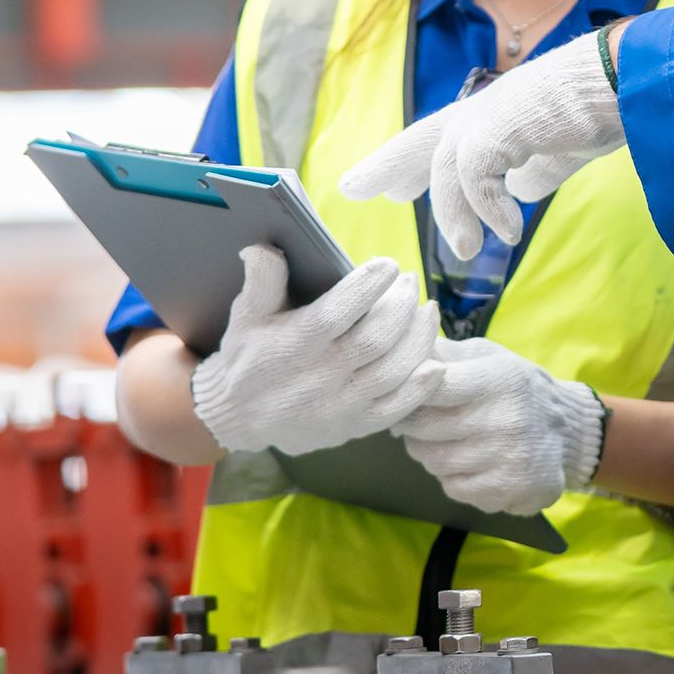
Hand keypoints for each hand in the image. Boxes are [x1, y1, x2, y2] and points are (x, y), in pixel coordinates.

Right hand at [189, 246, 441, 455]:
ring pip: (393, 371)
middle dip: (402, 305)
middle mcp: (320, 377)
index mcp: (294, 345)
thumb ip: (261, 281)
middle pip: (376, 339)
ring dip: (419, 339)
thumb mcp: (245, 316)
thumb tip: (263, 247)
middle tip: (411, 282)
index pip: (337, 312)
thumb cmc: (247, 358)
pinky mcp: (354, 426)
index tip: (388, 265)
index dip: (368, 286)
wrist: (238, 419)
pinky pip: (397, 410)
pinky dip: (421, 388)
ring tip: (427, 311)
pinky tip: (435, 363)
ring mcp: (340, 405)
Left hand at [338, 30, 623, 258]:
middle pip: (420, 141)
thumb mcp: (561, 151)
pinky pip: (477, 176)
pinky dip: (489, 207)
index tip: (389, 189)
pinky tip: (509, 230)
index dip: (409, 163)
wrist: (626, 81)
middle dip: (386, 165)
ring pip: (446, 167)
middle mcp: (483, 111)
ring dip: (452, 213)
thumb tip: (519, 191)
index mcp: (496, 116)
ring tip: (467, 250)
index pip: (440, 141)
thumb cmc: (602, 108)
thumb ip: (538, 170)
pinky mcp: (500, 124)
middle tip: (351, 188)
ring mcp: (489, 114)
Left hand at [395, 338, 605, 515]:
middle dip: (410, 424)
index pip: (434, 385)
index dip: (410, 389)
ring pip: (433, 460)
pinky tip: (466, 461)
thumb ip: (447, 353)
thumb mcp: (490, 357)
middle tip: (414, 419)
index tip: (403, 391)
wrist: (568, 432)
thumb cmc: (516, 388)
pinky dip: (450, 476)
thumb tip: (403, 350)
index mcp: (500, 379)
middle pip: (425, 427)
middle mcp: (506, 420)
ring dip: (427, 451)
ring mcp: (506, 459)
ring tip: (442, 439)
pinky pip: (452, 486)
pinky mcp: (505, 490)